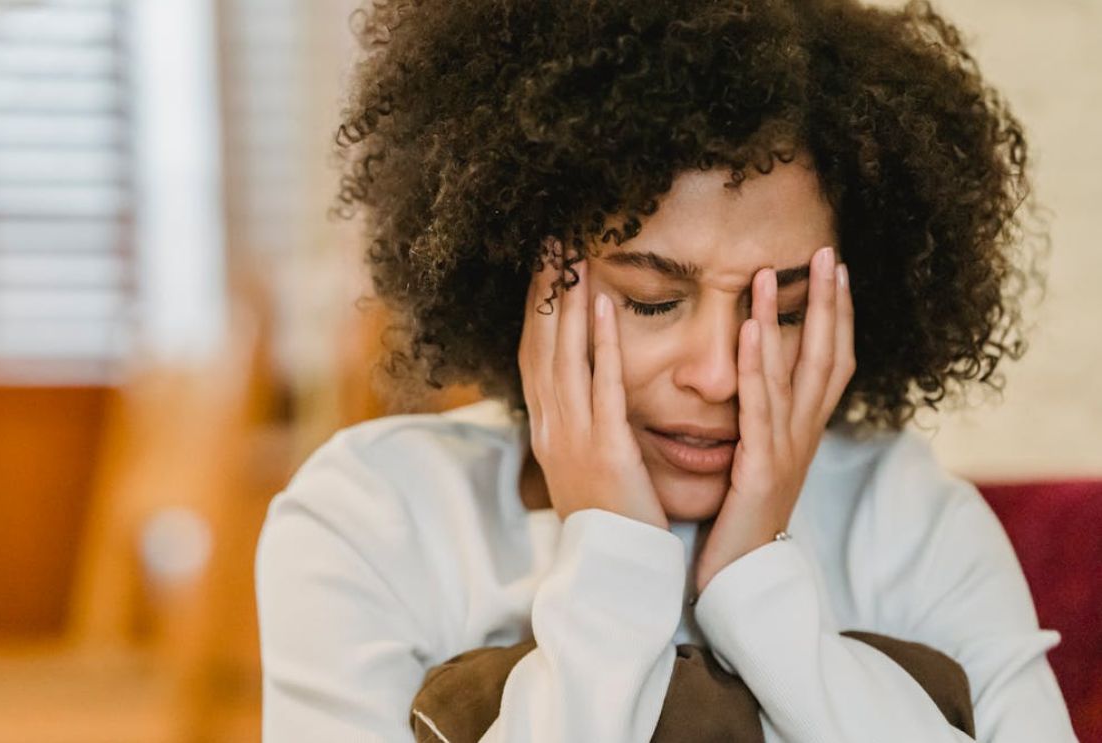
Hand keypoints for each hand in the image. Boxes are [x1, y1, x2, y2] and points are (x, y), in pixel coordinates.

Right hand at [517, 242, 668, 529]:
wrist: (615, 568)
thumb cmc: (608, 516)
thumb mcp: (583, 464)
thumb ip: (580, 423)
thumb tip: (581, 390)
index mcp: (546, 429)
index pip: (533, 355)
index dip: (536, 308)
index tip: (542, 267)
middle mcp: (550, 426)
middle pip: (540, 344)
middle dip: (544, 291)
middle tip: (550, 242)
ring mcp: (574, 436)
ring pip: (564, 355)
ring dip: (568, 302)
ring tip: (573, 255)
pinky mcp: (606, 447)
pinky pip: (603, 385)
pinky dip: (602, 342)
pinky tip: (606, 305)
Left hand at [694, 246, 854, 594]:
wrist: (741, 579)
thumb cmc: (741, 520)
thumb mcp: (756, 460)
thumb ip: (759, 422)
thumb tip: (751, 380)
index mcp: (802, 431)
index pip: (831, 362)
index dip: (838, 315)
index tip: (836, 269)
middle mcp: (804, 435)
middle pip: (829, 356)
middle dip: (829, 303)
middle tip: (828, 252)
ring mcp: (788, 451)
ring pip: (796, 373)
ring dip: (787, 319)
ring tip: (777, 273)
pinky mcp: (762, 468)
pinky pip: (760, 408)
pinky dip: (757, 365)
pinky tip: (747, 328)